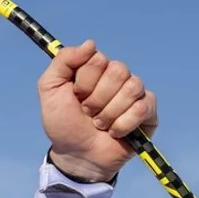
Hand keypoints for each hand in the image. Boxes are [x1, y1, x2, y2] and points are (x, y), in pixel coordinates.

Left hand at [38, 39, 157, 182]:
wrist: (76, 154)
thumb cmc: (63, 123)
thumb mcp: (50, 88)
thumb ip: (63, 60)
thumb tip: (91, 43)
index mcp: (94, 68)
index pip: (98, 58)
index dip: (84, 81)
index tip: (75, 96)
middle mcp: (117, 77)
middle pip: (118, 70)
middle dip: (97, 98)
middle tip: (87, 112)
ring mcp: (134, 93)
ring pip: (132, 88)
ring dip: (109, 112)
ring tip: (99, 123)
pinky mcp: (148, 113)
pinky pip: (143, 107)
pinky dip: (123, 123)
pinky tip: (114, 132)